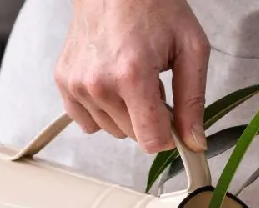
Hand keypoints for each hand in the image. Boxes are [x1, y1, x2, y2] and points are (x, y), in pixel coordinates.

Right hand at [55, 0, 208, 152]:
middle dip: (148, 117)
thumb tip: (194, 143)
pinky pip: (87, 122)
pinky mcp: (64, 82)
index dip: (168, 136)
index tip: (173, 120)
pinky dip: (102, 111)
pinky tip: (112, 84)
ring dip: (126, 113)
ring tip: (132, 77)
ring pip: (111, 129)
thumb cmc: (155, 6)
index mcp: (132, 76)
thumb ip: (193, 101)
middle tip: (153, 83)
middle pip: (133, 136)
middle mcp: (99, 84)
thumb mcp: (190, 48)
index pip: (151, 141)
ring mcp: (77, 84)